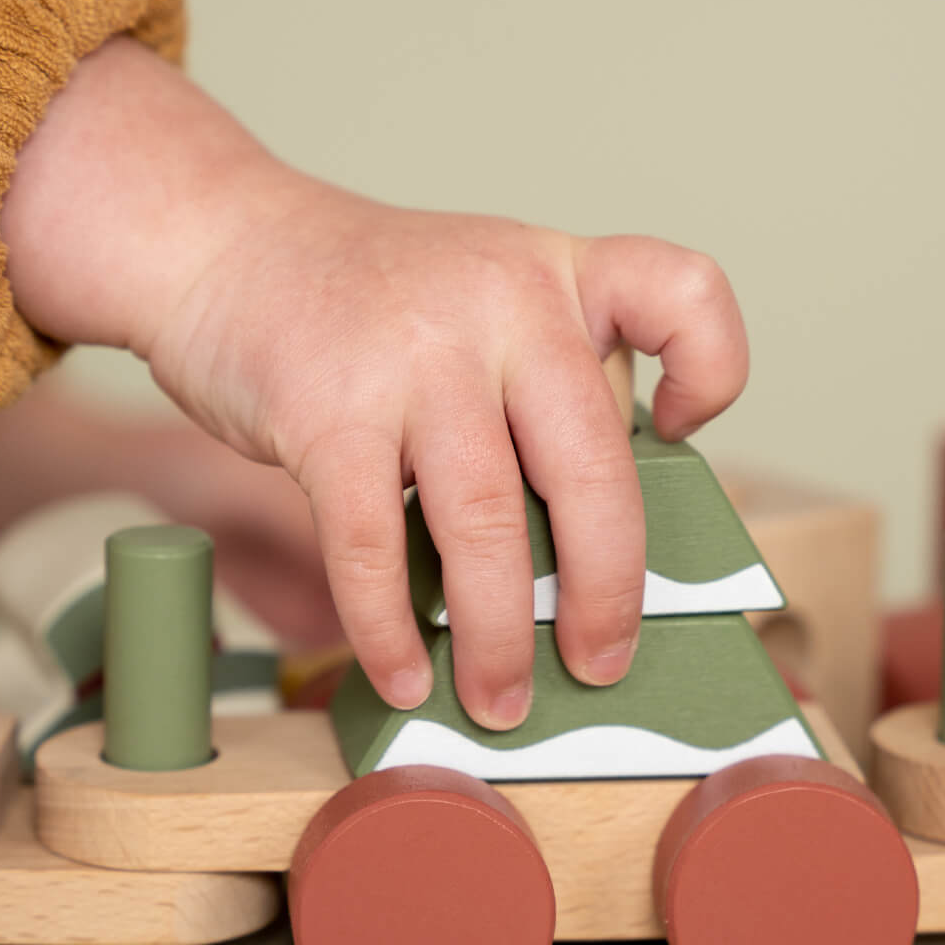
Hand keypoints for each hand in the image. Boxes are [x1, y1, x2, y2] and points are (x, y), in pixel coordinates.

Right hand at [1, 39, 747, 727]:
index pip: (684, 291)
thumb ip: (543, 390)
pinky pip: (375, 545)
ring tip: (500, 698)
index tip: (679, 432)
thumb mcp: (486, 301)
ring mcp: (416, 354)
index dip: (715, 370)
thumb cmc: (371, 303)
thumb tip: (586, 559)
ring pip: (488, 522)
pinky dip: (392, 628)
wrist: (229, 246)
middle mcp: (504, 301)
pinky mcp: (327, 409)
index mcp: (559, 274)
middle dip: (605, 591)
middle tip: (601, 662)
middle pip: (592, 466)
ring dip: (501, 634)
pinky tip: (403, 671)